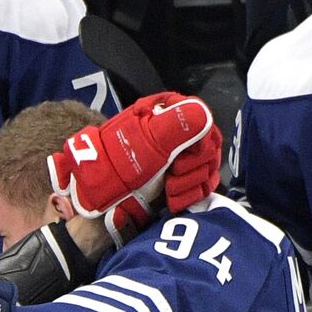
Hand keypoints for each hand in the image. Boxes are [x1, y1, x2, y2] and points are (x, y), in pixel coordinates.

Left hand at [49, 93, 216, 245]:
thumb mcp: (148, 139)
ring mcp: (181, 158)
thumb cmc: (119, 164)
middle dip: (193, 166)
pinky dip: (190, 195)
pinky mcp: (183, 181)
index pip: (203, 120)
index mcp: (167, 114)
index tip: (182, 157)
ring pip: (208, 169)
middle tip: (172, 174)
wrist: (102, 197)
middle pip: (209, 147)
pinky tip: (172, 199)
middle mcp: (177, 134)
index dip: (199, 141)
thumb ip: (178, 122)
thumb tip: (202, 112)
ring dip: (189, 183)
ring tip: (168, 189)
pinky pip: (204, 187)